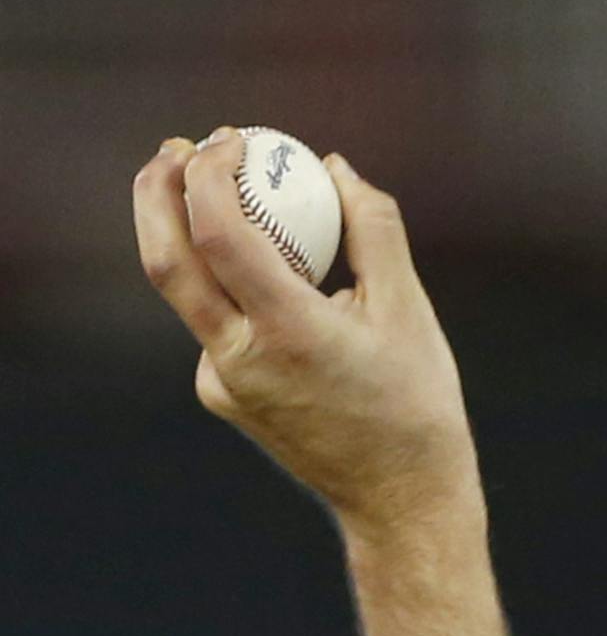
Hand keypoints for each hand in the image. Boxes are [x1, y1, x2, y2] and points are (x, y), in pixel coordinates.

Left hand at [131, 127, 478, 535]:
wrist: (401, 497)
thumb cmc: (417, 402)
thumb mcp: (409, 309)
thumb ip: (373, 228)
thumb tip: (334, 166)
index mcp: (290, 334)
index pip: (218, 233)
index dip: (211, 173)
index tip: (233, 138)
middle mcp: (241, 360)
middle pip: (165, 259)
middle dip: (159, 191)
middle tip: (181, 146)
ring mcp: (221, 382)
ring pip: (188, 289)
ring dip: (195, 233)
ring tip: (233, 193)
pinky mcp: (219, 393)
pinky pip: (216, 322)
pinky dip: (235, 287)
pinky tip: (284, 291)